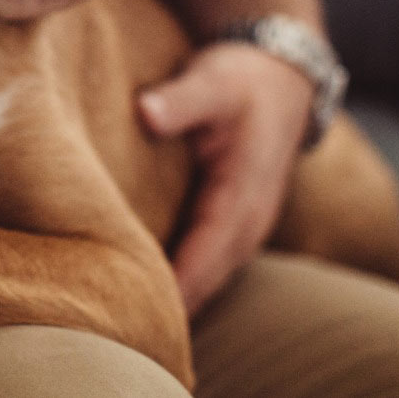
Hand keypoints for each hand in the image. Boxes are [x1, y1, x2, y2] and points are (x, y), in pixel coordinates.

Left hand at [138, 42, 315, 312]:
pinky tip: (149, 289)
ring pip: (209, 277)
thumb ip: (180, 100)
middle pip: (207, 279)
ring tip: (127, 317)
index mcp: (242, 194)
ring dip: (178, 298)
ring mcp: (245, 225)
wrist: (280, 75)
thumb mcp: (212, 81)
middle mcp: (248, 220)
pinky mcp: (233, 222)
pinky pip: (207, 263)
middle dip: (171, 305)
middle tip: (119, 323)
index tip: (138, 306)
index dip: (174, 284)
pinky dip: (184, 279)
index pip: (205, 254)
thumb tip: (147, 112)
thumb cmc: (241, 80)